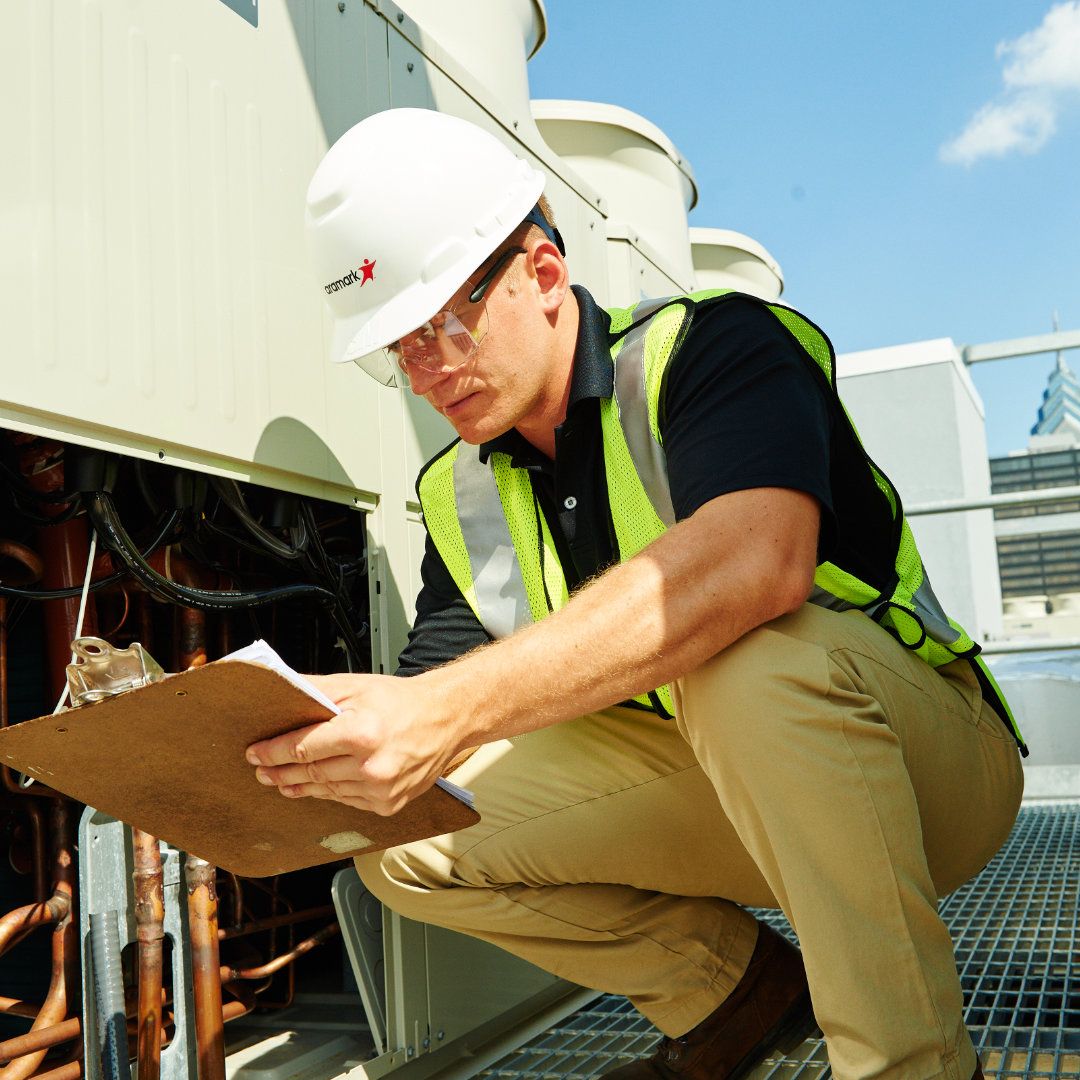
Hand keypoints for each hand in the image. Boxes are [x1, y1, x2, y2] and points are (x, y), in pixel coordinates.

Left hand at [245, 673, 460, 815]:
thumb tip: (280, 692)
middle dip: (280, 772)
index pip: (303, 748)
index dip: (274, 752)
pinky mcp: (390, 804)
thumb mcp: (356, 686)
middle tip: (261, 770)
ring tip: (282, 782)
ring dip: (301, 787)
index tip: (256, 752)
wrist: (446, 718)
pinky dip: (330, 793)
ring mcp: (382, 790)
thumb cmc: (401, 700)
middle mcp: (373, 766)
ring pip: (327, 791)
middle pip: (311, 774)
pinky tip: (317, 787)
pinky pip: (348, 801)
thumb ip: (315, 691)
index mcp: (362, 732)